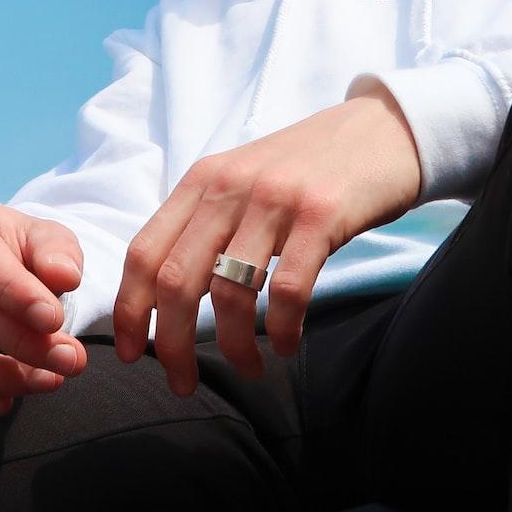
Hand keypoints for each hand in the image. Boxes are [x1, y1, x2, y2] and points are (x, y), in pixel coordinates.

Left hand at [111, 78, 421, 396]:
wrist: (381, 129)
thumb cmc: (309, 167)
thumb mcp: (244, 180)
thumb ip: (207, 222)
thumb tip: (165, 294)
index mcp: (202, 181)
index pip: (144, 252)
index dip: (130, 310)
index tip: (130, 353)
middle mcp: (230, 186)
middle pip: (177, 281)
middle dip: (172, 344)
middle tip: (182, 382)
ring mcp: (275, 199)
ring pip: (230, 293)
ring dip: (234, 347)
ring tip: (250, 369)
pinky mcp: (321, 215)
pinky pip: (288, 290)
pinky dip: (283, 330)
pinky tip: (287, 346)